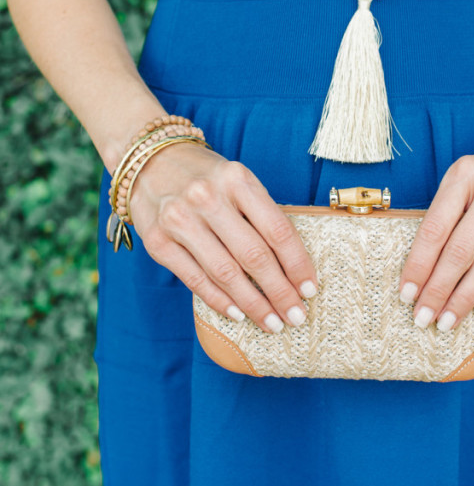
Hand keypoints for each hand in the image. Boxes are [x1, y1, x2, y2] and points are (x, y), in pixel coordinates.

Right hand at [126, 142, 318, 333]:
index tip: (310, 290)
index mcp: (237, 179)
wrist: (150, 162)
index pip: (278, 230)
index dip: (298, 265)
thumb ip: (262, 215)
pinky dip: (220, 301)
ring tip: (272, 322)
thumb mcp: (238, 182)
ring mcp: (179, 220)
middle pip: (254, 256)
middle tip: (296, 316)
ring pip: (226, 273)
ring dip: (253, 304)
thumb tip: (293, 269)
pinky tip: (239, 314)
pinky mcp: (158, 242)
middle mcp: (207, 198)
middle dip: (280, 292)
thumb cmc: (206, 177)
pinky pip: (196, 280)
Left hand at [398, 94, 473, 330]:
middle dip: (437, 291)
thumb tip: (422, 268)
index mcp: (465, 175)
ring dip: (464, 299)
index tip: (406, 294)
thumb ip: (449, 212)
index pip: (434, 229)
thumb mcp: (467, 176)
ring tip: (447, 320)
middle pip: (459, 252)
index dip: (418, 266)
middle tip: (422, 318)